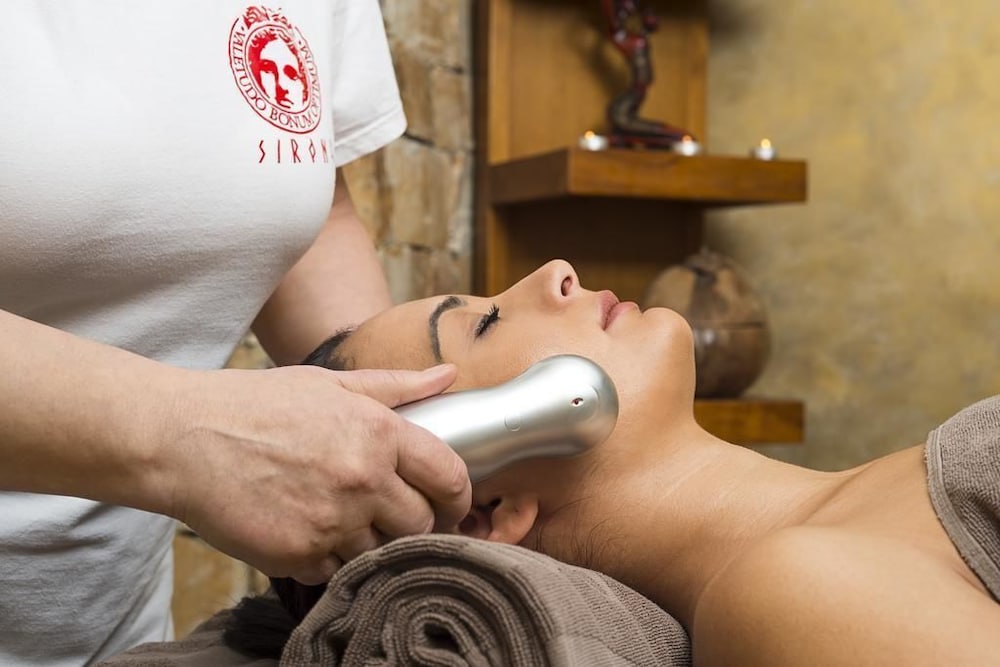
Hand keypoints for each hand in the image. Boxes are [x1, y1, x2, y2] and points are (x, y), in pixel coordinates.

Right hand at [156, 363, 470, 584]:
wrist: (183, 439)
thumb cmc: (255, 405)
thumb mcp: (329, 383)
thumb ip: (397, 385)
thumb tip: (449, 376)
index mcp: (378, 434)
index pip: (450, 477)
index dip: (459, 496)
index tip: (452, 504)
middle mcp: (362, 480)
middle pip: (422, 524)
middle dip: (415, 522)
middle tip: (393, 514)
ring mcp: (331, 522)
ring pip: (381, 553)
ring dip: (370, 542)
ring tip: (340, 518)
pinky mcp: (298, 556)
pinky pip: (337, 571)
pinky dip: (330, 559)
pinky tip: (308, 531)